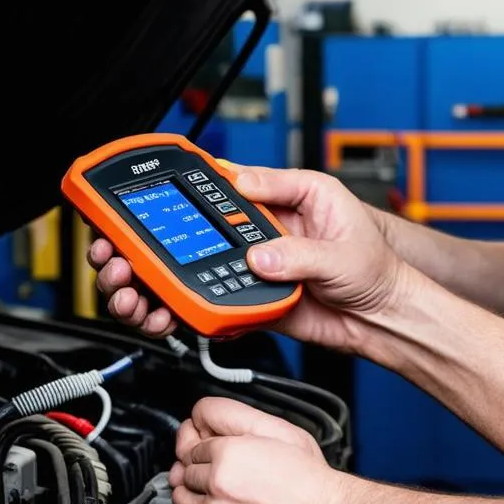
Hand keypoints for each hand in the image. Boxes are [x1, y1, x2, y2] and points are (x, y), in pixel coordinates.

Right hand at [88, 166, 407, 350]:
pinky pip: (207, 301)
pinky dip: (181, 309)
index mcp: (281, 199)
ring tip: (131, 289)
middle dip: (150, 239)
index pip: (224, 184)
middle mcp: (260, 230)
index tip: (150, 192)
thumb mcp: (344, 246)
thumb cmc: (375, 268)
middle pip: (193, 226)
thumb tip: (259, 252)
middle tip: (122, 253)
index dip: (184, 187)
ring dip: (154, 277)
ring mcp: (251, 265)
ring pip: (191, 265)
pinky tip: (162, 313)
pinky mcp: (249, 299)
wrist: (382, 319)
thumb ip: (300, 250)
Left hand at [168, 397, 349, 503]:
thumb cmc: (307, 475)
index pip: (194, 431)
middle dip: (197, 450)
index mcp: (229, 451)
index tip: (210, 431)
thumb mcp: (277, 428)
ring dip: (190, 474)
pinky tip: (210, 491)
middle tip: (212, 449)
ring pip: (182, 483)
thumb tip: (206, 416)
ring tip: (208, 471)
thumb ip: (237, 417)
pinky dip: (194, 497)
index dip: (204, 429)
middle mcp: (217, 480)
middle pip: (185, 456)